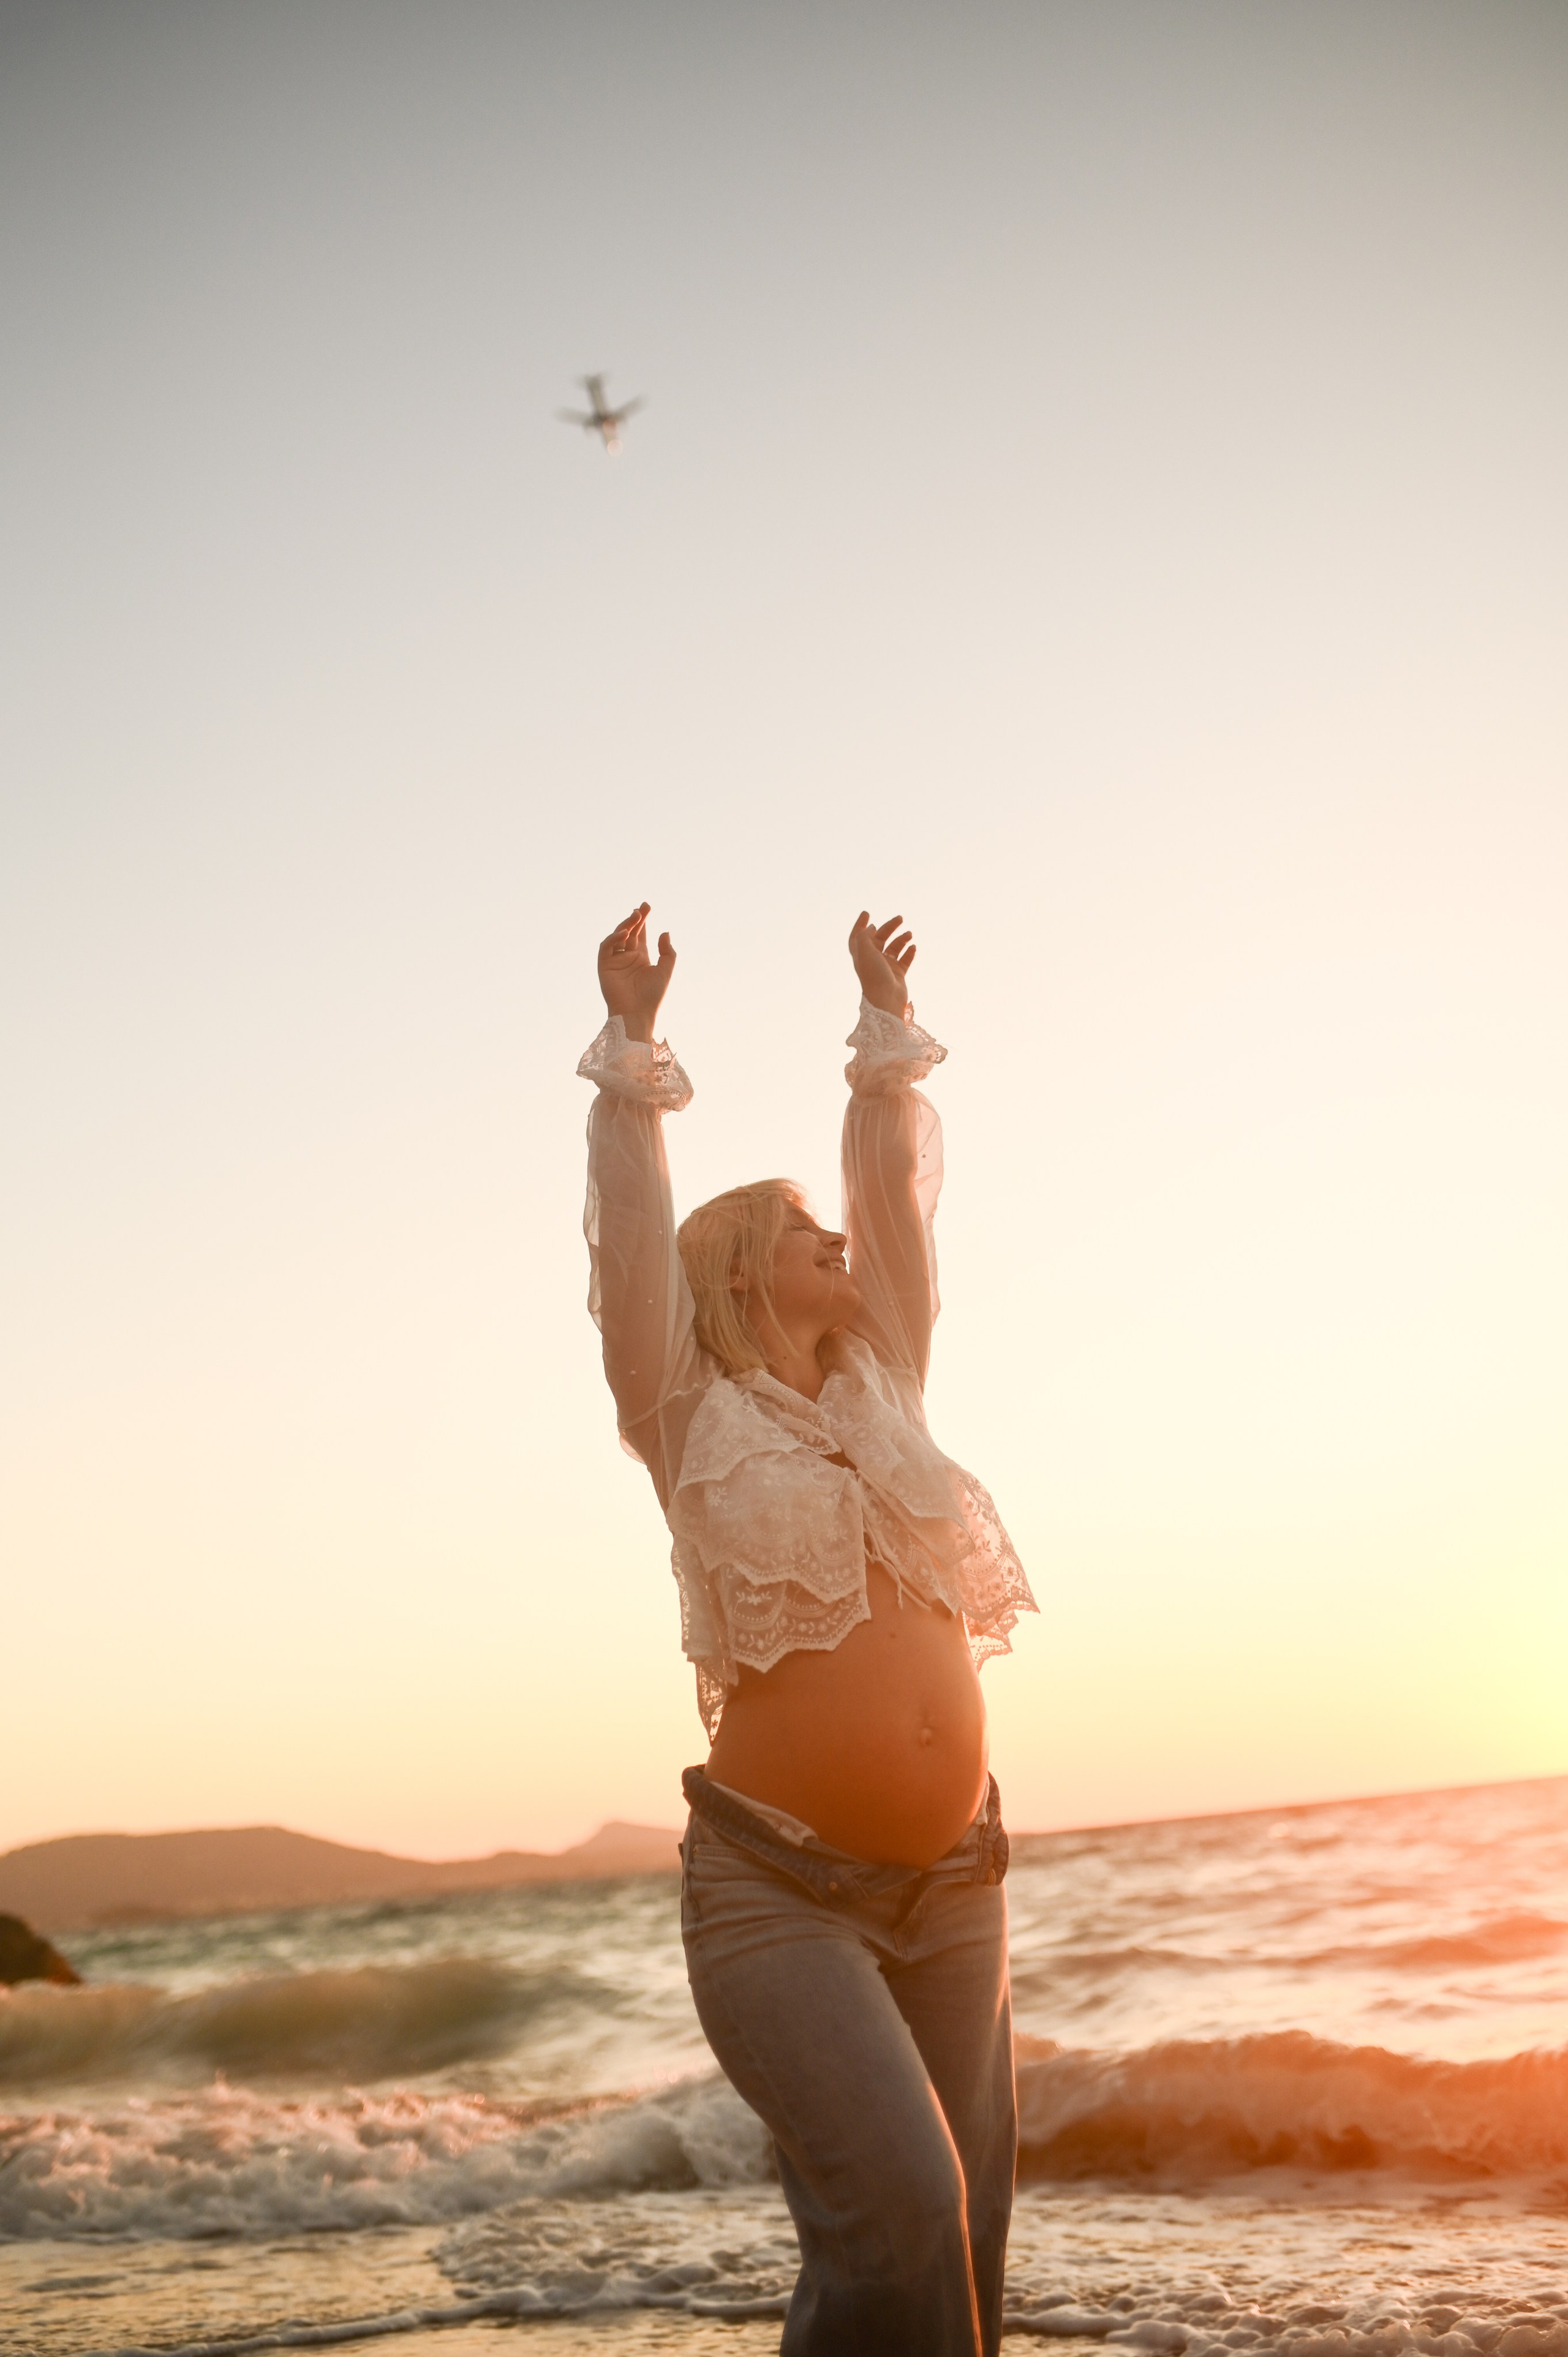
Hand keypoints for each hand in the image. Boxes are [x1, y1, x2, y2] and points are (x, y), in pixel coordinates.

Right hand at [598, 903, 675, 1042]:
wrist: (637, 1013)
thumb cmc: (652, 995)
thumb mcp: (665, 970)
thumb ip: (667, 952)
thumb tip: (664, 932)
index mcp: (640, 957)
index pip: (639, 934)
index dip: (642, 920)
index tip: (646, 907)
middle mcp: (626, 957)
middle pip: (629, 932)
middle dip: (634, 919)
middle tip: (642, 907)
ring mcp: (614, 960)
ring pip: (617, 937)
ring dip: (625, 925)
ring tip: (636, 916)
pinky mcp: (604, 965)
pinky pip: (607, 947)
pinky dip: (614, 938)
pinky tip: (625, 933)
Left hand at [848, 910, 915, 1018]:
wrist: (886, 1000)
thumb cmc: (873, 976)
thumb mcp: (864, 952)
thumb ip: (865, 936)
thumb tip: (872, 927)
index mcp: (861, 955)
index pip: (858, 937)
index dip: (860, 925)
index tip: (867, 913)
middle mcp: (873, 960)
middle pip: (880, 938)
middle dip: (889, 927)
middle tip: (900, 918)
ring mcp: (886, 967)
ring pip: (894, 948)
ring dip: (902, 939)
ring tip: (910, 934)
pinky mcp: (897, 975)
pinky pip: (904, 960)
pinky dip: (909, 952)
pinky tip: (913, 947)